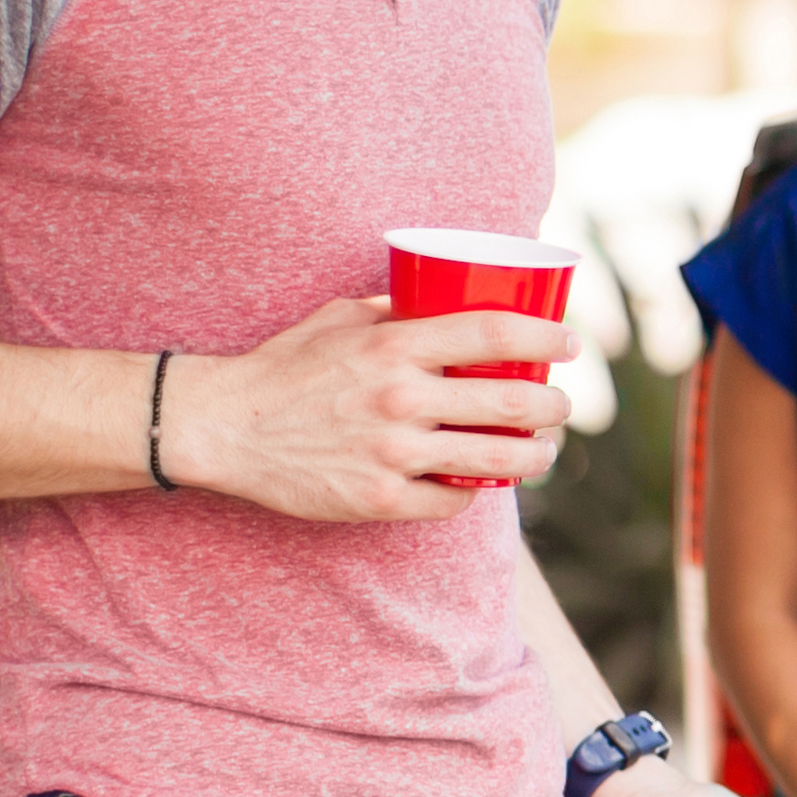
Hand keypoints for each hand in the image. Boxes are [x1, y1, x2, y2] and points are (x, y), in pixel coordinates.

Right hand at [166, 294, 578, 518]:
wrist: (225, 427)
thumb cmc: (286, 366)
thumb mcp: (341, 318)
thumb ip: (398, 310)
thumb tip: (452, 297)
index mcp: (394, 346)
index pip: (496, 335)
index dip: (547, 338)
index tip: (571, 342)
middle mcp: (400, 398)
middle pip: (513, 403)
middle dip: (554, 405)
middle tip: (561, 404)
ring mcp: (392, 453)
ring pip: (497, 460)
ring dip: (534, 456)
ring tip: (542, 450)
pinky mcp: (381, 499)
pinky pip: (453, 499)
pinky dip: (474, 489)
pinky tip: (481, 479)